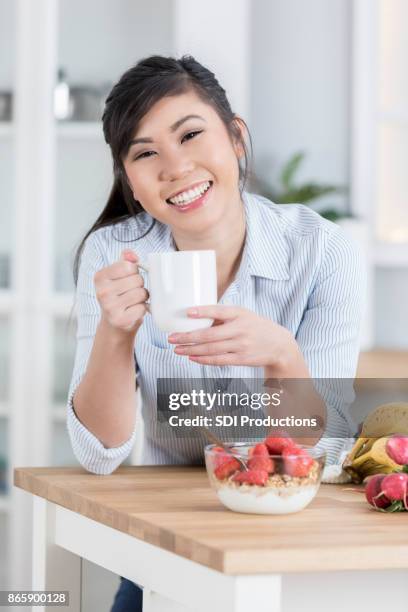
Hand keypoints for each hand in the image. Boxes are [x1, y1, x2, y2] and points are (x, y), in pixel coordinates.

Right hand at [94, 249, 148, 333]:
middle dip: (139, 285)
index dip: (134, 272)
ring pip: (141, 293)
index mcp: (100, 277)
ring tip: (133, 301)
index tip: (127, 279)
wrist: (114, 324)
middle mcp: (102, 292)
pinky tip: (133, 311)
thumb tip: (131, 254)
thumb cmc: (118, 296)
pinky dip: (142, 309)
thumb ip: (125, 261)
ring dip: (142, 297)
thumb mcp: (118, 275)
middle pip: (137, 279)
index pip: (129, 266)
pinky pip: (142, 307)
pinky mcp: (120, 320)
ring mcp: (110, 307)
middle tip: (130, 293)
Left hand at [167, 305, 303, 371]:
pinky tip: (192, 357)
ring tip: (177, 349)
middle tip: (172, 337)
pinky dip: (203, 359)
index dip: (204, 311)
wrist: (279, 345)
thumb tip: (196, 316)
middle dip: (188, 337)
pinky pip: (218, 360)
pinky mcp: (242, 359)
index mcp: (240, 314)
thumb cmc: (256, 327)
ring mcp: (241, 346)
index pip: (220, 311)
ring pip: (211, 349)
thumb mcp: (243, 315)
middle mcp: (240, 329)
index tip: (188, 312)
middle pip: (210, 335)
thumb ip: (223, 316)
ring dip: (191, 350)